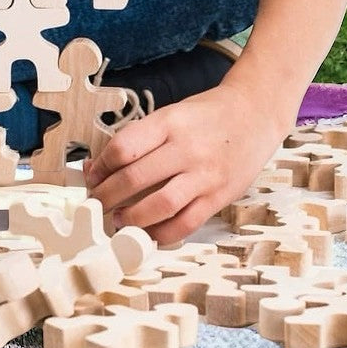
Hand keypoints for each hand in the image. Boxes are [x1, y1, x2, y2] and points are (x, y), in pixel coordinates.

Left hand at [84, 84, 282, 244]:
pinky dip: (161, 234)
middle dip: (106, 196)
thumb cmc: (207, 114)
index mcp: (169, 123)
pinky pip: (185, 224)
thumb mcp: (171, 114)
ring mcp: (204, 175)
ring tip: (117, 220)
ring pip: (158, 206)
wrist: (255, 114)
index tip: (92, 175)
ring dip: (130, 218)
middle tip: (95, 203)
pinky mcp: (219, 196)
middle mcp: (186, 148)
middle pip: (134, 179)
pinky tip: (148, 233)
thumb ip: (139, 138)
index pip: (123, 148)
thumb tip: (99, 166)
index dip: (100, 166)